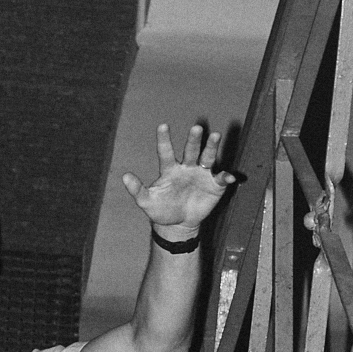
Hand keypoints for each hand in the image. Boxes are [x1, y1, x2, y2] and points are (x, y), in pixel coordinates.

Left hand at [122, 120, 234, 242]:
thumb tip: (124, 176)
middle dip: (194, 139)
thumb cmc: (161, 210)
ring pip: (207, 157)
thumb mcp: (146, 201)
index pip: (166, 151)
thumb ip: (136, 189)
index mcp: (170, 169)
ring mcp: (201, 174)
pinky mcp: (214, 186)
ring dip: (211, 147)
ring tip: (216, 136)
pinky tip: (228, 176)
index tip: (162, 126)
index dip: (164, 139)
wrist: (178, 225)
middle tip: (196, 128)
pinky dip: (225, 177)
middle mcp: (187, 167)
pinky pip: (220, 179)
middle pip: (191, 150)